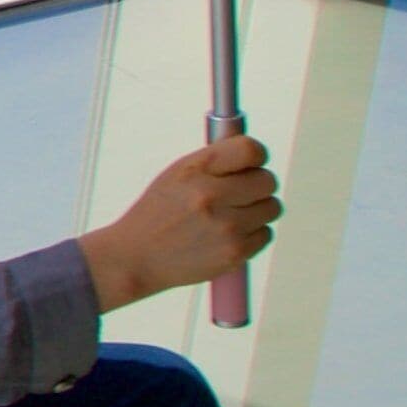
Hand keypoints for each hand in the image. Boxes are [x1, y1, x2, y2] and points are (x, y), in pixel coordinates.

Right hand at [81, 134, 278, 309]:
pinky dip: (252, 235)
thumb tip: (255, 154)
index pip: (250, 150)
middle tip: (239, 194)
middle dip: (257, 186)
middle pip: (268, 181)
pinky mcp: (234, 252)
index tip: (250, 164)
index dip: (256, 156)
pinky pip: (265, 234)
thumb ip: (215, 163)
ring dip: (257, 211)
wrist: (135, 257)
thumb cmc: (157, 214)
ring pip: (271, 208)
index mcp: (195, 170)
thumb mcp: (176, 175)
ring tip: (230, 217)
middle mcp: (211, 195)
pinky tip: (227, 236)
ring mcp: (226, 226)